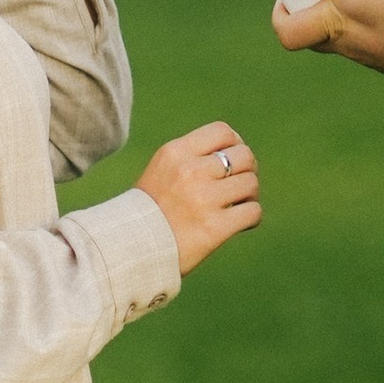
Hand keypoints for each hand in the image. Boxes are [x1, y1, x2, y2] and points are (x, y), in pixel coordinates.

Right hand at [137, 121, 262, 272]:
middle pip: (244, 155)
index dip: (236, 144)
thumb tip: (235, 151)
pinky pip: (253, 212)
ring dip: (250, 195)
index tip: (233, 161)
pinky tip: (241, 224)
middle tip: (239, 186)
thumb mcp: (162, 171)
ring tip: (238, 206)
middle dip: (248, 170)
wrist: (130, 250)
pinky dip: (252, 217)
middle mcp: (190, 171)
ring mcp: (204, 199)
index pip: (223, 132)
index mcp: (176, 152)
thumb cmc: (149, 211)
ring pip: (251, 183)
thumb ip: (192, 158)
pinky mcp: (215, 227)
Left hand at [272, 0, 383, 74]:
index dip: (281, 12)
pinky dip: (366, 20)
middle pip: (312, 33)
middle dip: (312, 7)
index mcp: (334, 23)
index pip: (287, 32)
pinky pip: (366, 39)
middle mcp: (348, 45)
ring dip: (342, 11)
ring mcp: (370, 54)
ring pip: (340, 35)